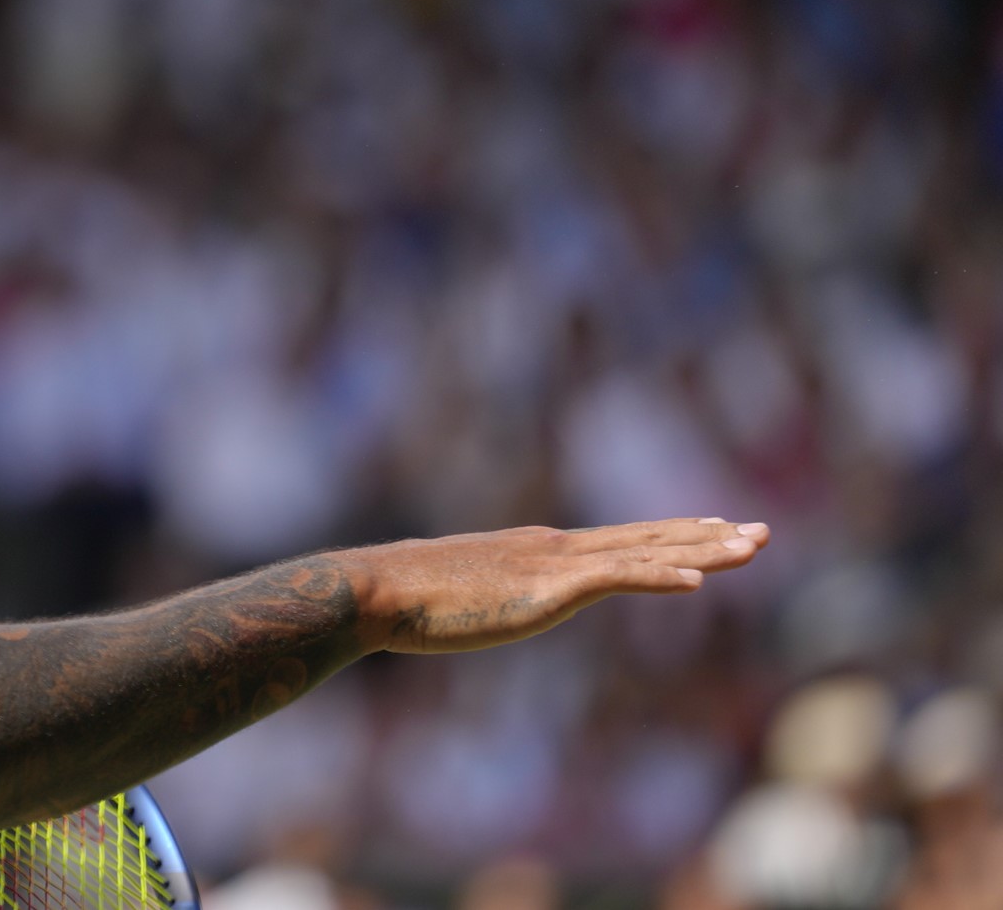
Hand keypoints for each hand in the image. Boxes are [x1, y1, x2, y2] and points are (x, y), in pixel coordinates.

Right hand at [353, 517, 769, 654]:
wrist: (379, 589)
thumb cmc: (409, 599)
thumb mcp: (465, 600)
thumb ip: (490, 599)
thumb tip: (488, 609)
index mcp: (540, 552)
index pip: (623, 542)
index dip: (675, 537)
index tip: (717, 532)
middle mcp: (555, 548)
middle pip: (648, 538)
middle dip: (709, 536)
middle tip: (762, 531)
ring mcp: (553, 565)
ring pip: (646, 552)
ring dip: (704, 550)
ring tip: (753, 547)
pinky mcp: (547, 588)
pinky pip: (617, 579)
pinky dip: (661, 576)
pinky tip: (700, 581)